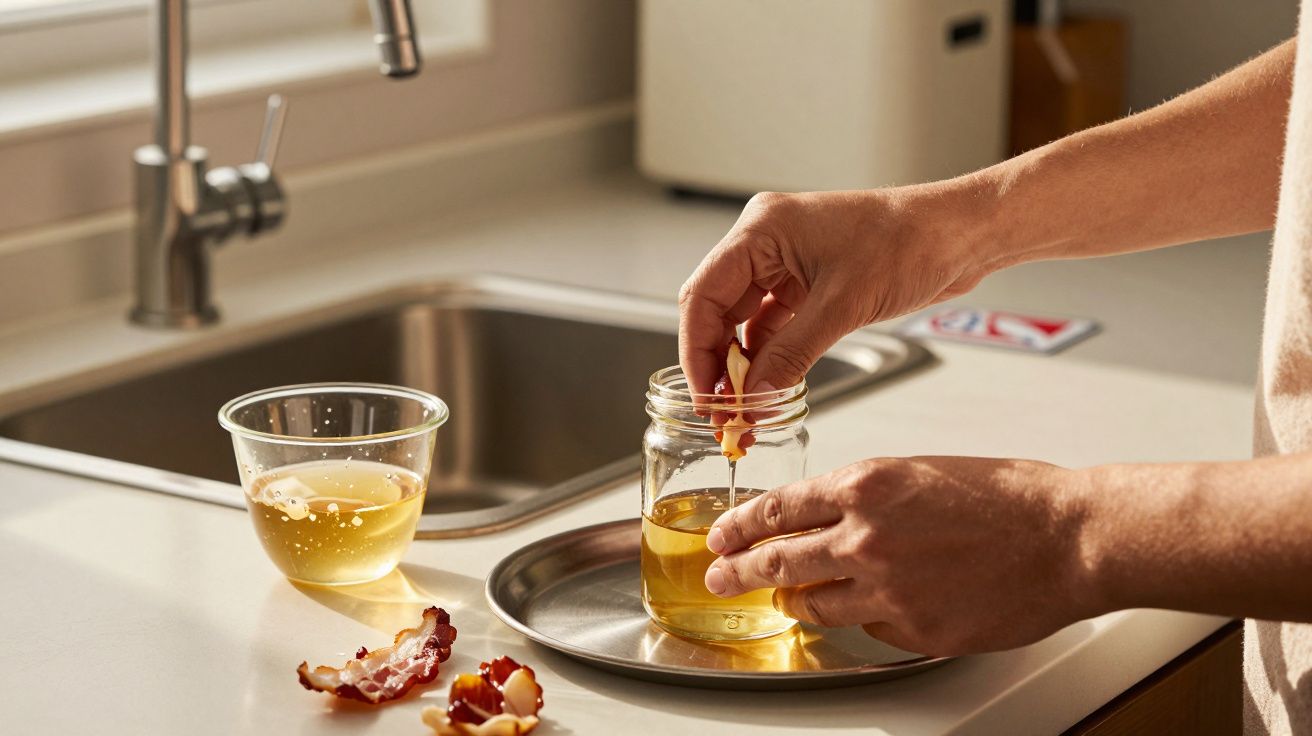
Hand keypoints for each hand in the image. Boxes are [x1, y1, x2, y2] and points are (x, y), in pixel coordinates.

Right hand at [678, 186, 997, 394]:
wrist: (959, 234)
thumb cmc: (910, 242)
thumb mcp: (844, 305)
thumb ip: (791, 355)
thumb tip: (753, 398)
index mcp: (761, 229)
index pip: (703, 295)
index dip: (696, 351)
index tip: (705, 397)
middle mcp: (765, 242)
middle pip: (717, 310)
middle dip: (717, 365)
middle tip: (722, 414)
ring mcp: (785, 262)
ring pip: (743, 322)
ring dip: (743, 367)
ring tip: (744, 411)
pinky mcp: (807, 282)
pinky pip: (773, 325)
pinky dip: (769, 358)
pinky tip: (768, 389)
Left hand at [703, 456, 1100, 655]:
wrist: (1069, 538)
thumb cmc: (1009, 498)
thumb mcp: (920, 472)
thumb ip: (866, 496)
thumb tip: (828, 518)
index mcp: (866, 484)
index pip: (778, 507)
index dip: (740, 525)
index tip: (721, 536)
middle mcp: (866, 535)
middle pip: (777, 561)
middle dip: (738, 571)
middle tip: (718, 578)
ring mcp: (887, 588)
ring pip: (813, 603)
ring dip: (792, 602)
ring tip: (783, 602)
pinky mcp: (913, 629)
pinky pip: (866, 628)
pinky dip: (862, 618)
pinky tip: (871, 609)